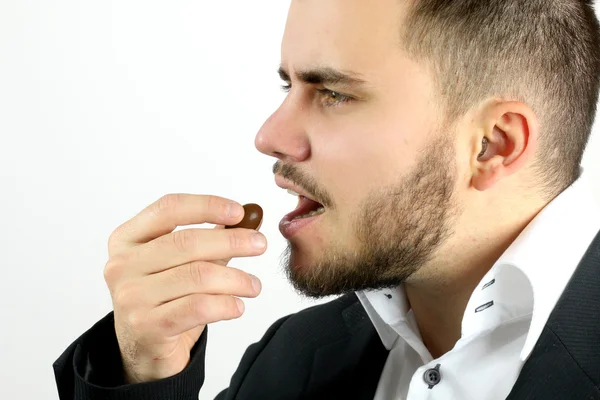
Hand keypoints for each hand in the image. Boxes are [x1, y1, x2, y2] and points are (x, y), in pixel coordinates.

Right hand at [103, 194, 266, 382]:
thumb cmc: (165, 299)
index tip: (239, 212)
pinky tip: (238, 306)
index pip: (169, 209)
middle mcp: (122, 265)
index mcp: (127, 239)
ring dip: (236, 278)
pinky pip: (198, 307)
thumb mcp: (181, 263)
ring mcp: (131, 297)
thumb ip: (211, 239)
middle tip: (259, 245)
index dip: (207, 205)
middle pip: (186, 242)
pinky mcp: (147, 326)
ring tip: (253, 285)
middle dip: (231, 241)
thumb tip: (252, 217)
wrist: (144, 350)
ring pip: (197, 276)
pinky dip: (226, 304)